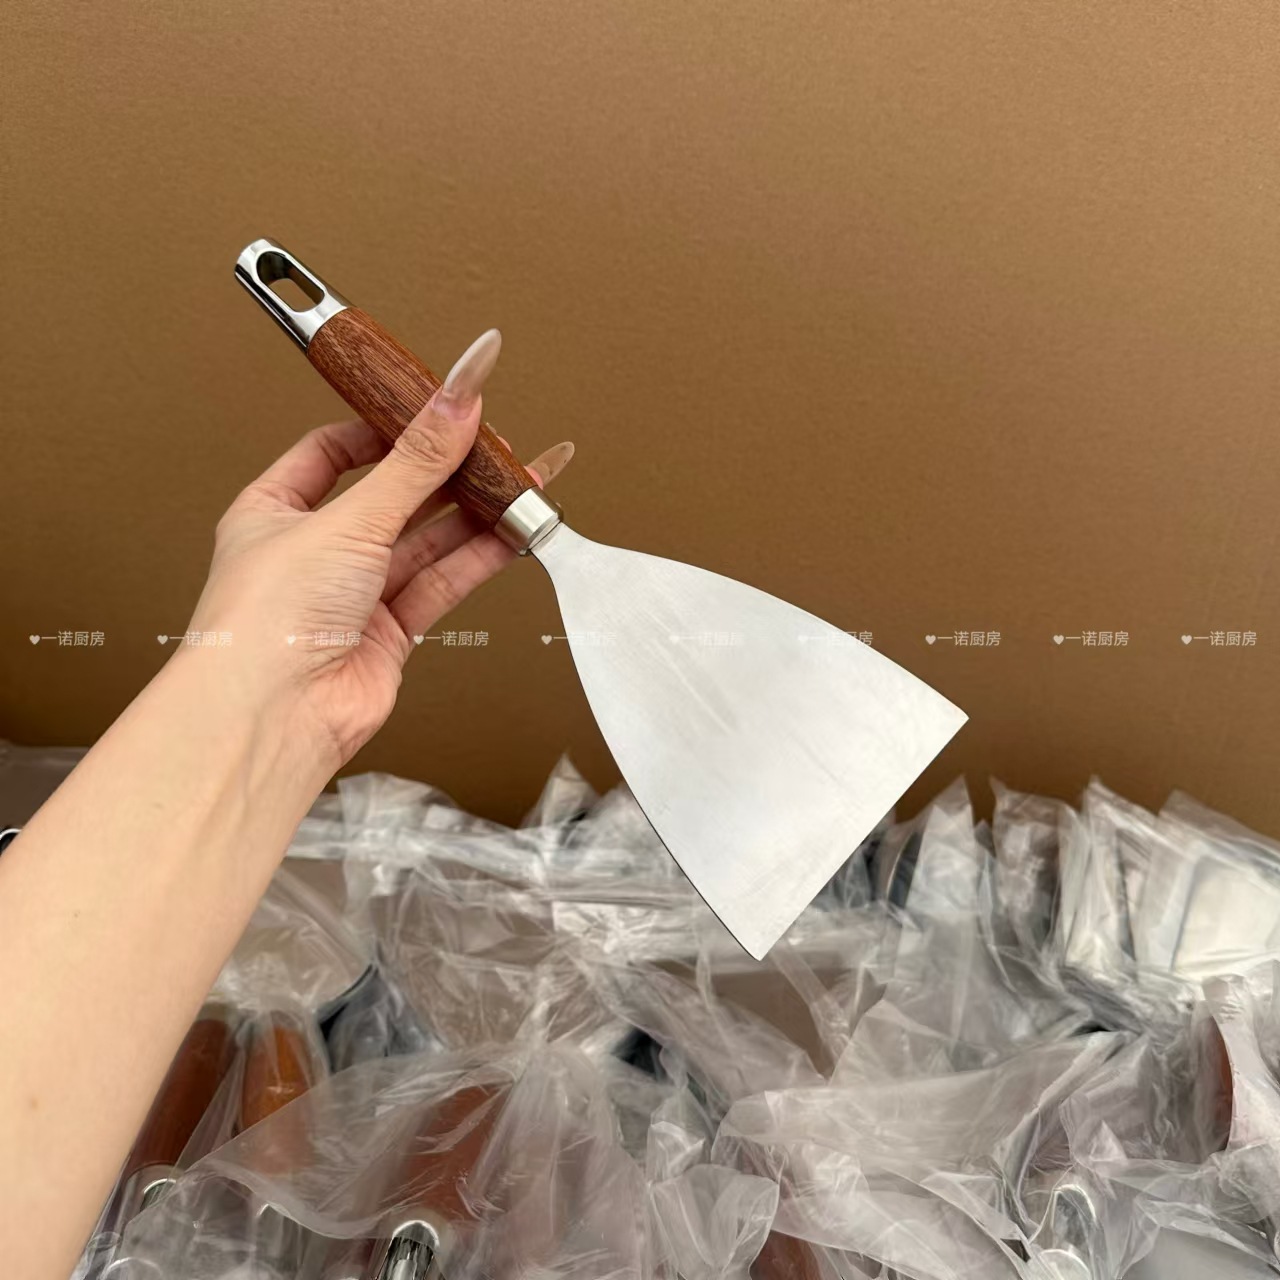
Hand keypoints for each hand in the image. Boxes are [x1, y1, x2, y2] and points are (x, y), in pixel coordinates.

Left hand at [184, 329, 570, 769]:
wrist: (274, 717)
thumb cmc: (268, 621)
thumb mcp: (348, 520)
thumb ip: (414, 463)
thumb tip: (456, 399)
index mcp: (274, 510)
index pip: (334, 452)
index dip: (386, 428)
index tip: (434, 407)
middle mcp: (313, 551)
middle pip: (392, 494)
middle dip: (445, 470)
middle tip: (494, 439)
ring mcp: (353, 593)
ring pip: (424, 540)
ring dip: (473, 511)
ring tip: (522, 480)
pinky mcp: (389, 632)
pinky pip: (441, 581)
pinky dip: (478, 557)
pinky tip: (514, 531)